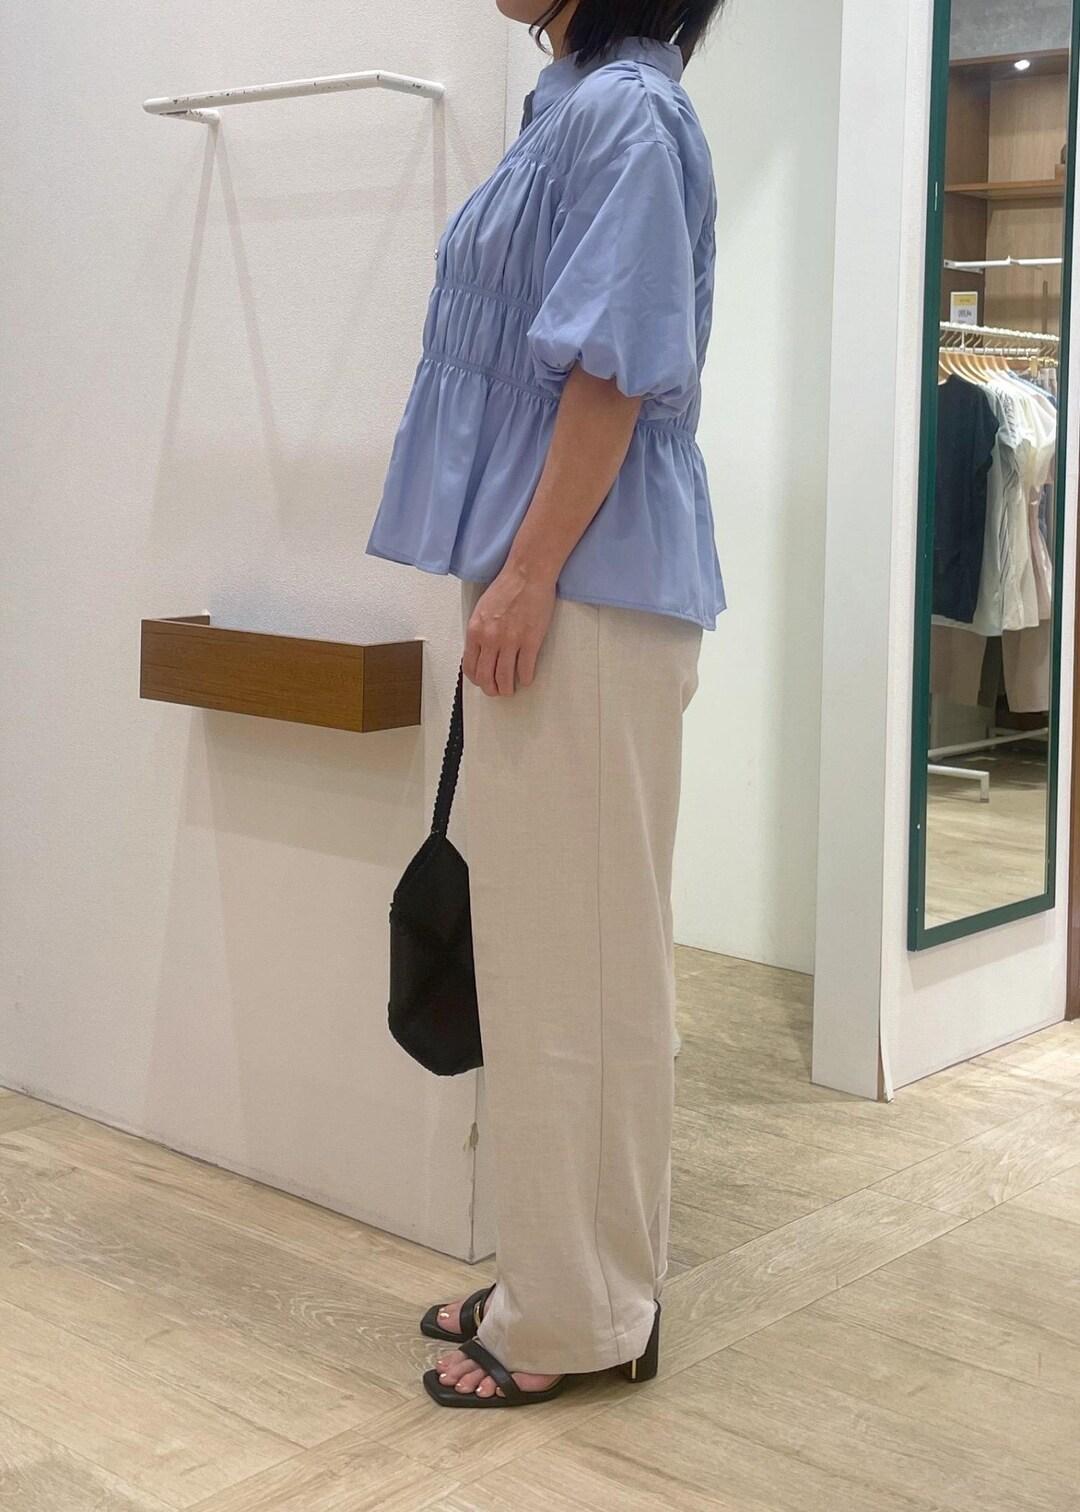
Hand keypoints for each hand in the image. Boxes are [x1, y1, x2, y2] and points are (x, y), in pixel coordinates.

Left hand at [464, 565, 555, 696]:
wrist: (527, 574)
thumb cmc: (507, 587)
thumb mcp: (482, 609)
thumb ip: (480, 631)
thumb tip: (481, 651)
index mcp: (476, 631)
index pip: (470, 666)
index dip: (476, 679)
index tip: (482, 681)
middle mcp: (490, 639)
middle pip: (486, 677)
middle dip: (491, 689)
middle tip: (497, 690)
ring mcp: (511, 641)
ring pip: (505, 678)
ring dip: (507, 688)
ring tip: (511, 689)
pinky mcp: (530, 641)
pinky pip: (525, 669)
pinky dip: (525, 678)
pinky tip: (526, 678)